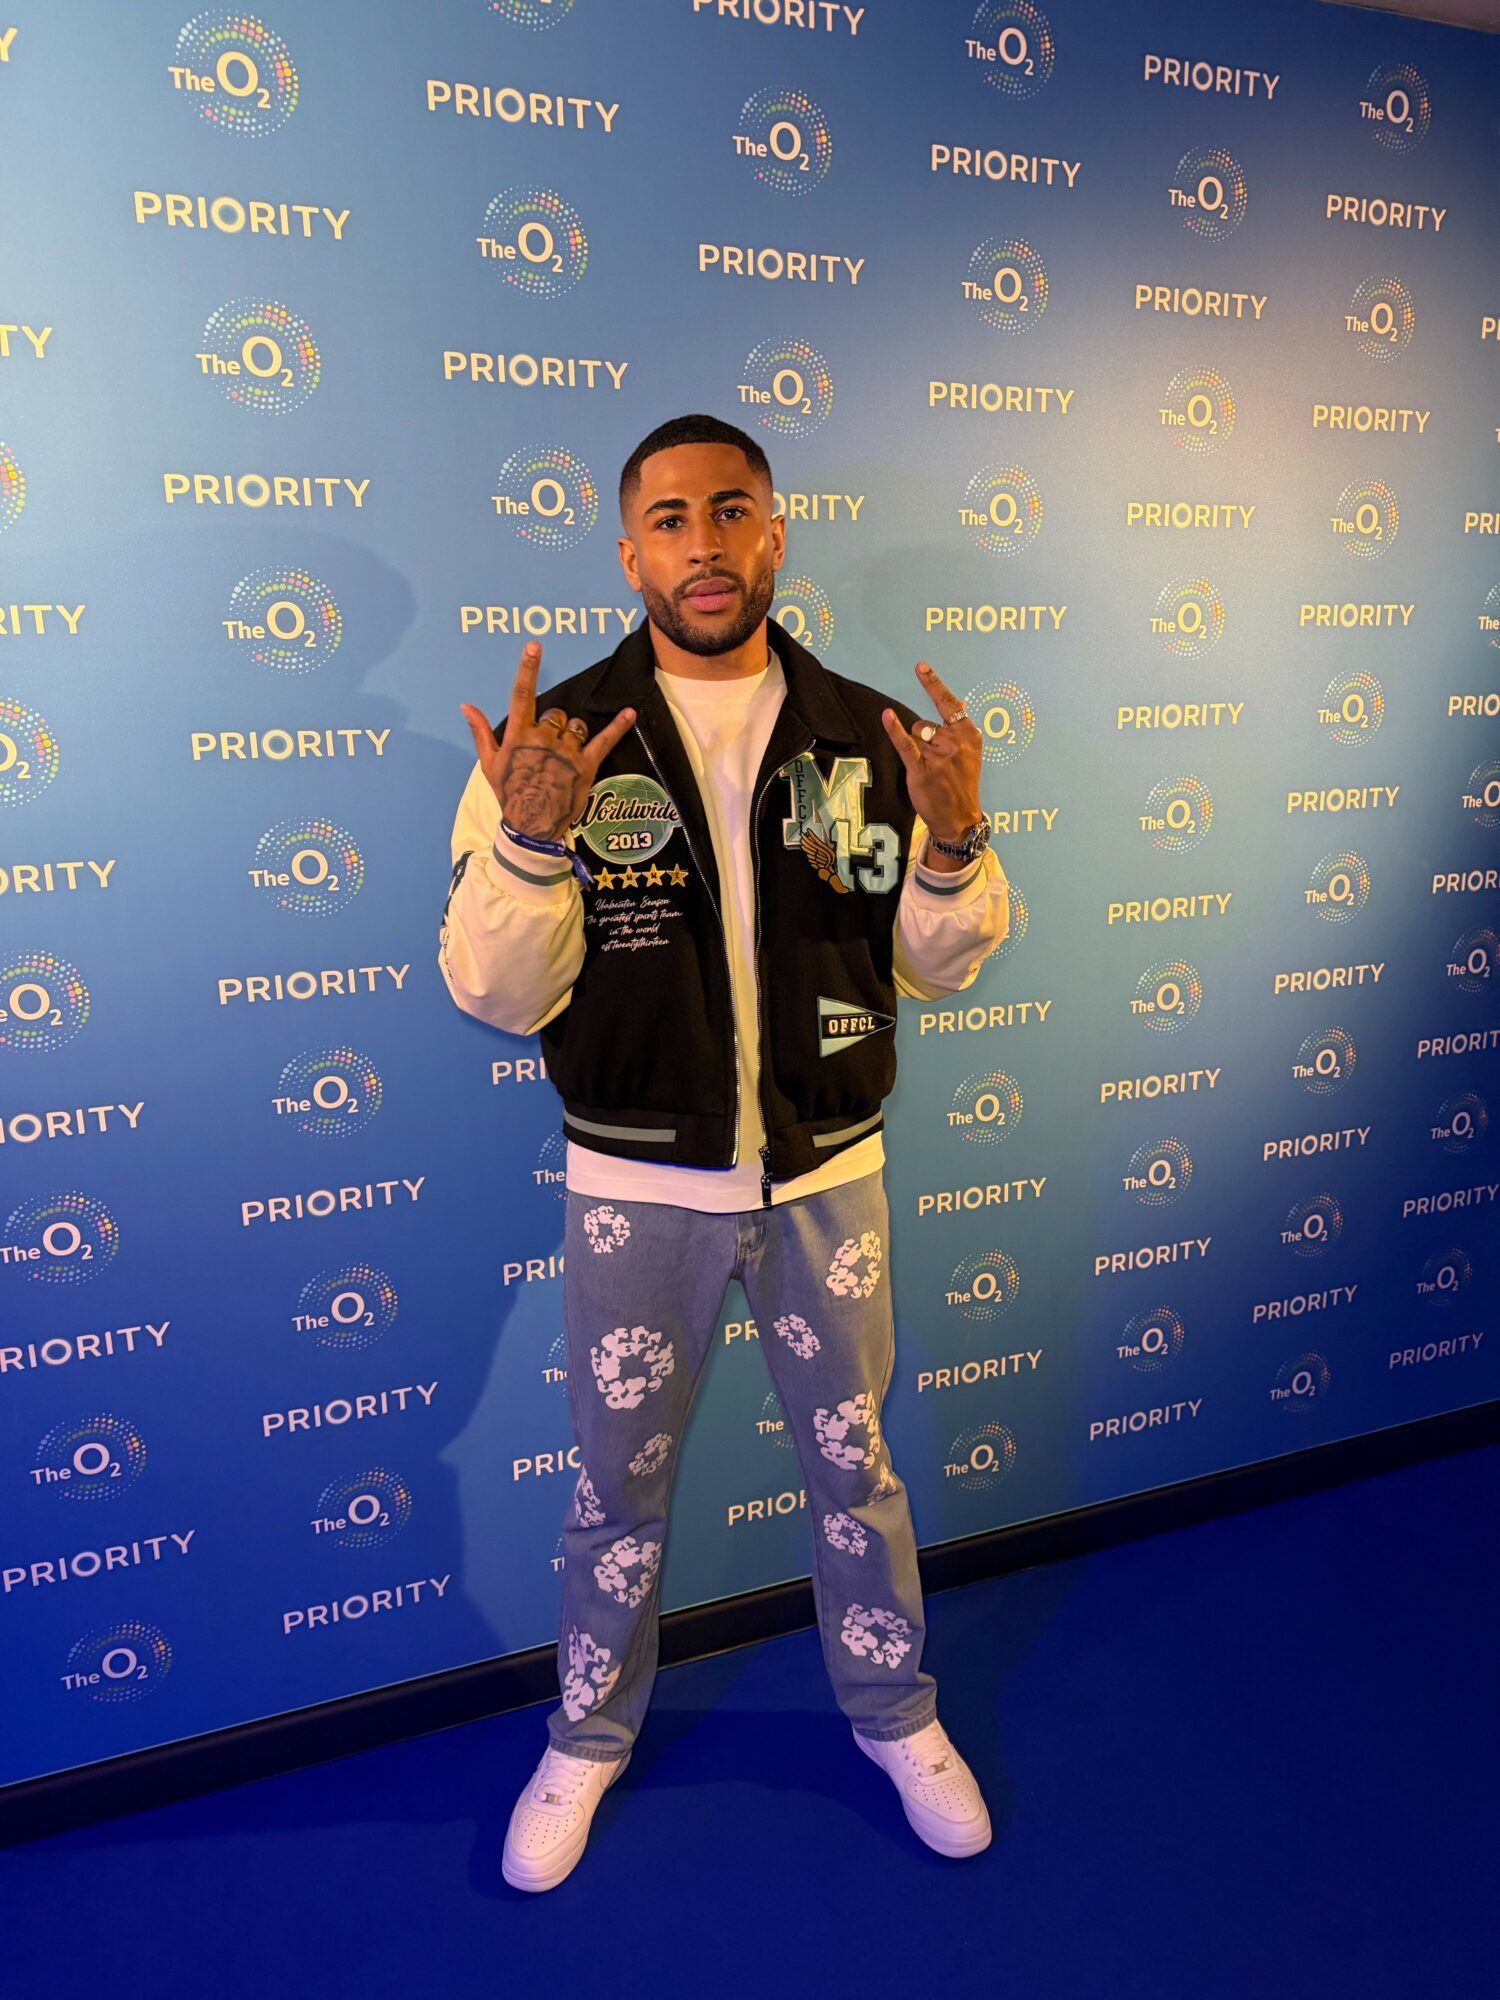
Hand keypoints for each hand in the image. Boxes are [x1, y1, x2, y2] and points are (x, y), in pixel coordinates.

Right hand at [459, 642, 635, 843]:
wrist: (530, 825)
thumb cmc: (508, 793)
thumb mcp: (489, 763)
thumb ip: (480, 731)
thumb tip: (466, 706)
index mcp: (519, 736)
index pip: (523, 694)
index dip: (528, 668)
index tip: (534, 647)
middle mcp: (543, 739)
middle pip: (556, 714)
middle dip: (554, 724)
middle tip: (549, 748)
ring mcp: (566, 752)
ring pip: (576, 726)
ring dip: (573, 734)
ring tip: (566, 755)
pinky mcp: (586, 765)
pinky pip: (605, 740)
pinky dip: (619, 726)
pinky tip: (629, 713)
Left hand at [881, 661, 981, 849]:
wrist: (960, 819)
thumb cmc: (961, 784)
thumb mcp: (970, 753)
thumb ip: (960, 728)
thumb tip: (958, 702)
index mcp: (969, 735)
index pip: (948, 704)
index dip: (933, 684)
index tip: (919, 666)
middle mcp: (955, 742)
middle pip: (924, 723)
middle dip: (924, 739)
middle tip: (936, 763)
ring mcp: (939, 756)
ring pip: (915, 735)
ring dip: (917, 749)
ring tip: (930, 770)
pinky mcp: (922, 769)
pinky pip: (905, 744)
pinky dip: (894, 730)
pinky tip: (886, 716)